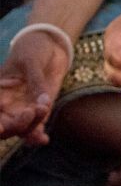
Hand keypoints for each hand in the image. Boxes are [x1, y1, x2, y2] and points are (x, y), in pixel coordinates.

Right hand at [0, 30, 70, 144]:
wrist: (50, 46)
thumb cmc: (33, 49)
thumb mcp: (31, 61)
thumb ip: (35, 81)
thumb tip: (42, 101)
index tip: (0, 126)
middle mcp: (6, 104)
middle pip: (4, 125)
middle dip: (14, 125)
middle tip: (29, 113)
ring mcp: (21, 109)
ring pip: (20, 129)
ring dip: (30, 126)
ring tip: (43, 108)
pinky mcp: (37, 112)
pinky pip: (34, 129)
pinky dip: (37, 136)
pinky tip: (43, 139)